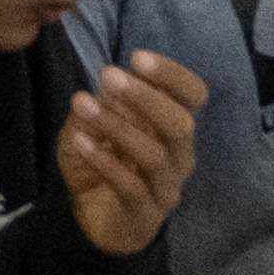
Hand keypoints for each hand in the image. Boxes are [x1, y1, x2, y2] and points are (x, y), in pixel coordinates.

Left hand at [53, 48, 204, 256]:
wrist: (94, 217)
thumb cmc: (101, 161)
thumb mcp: (90, 125)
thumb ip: (97, 104)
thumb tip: (101, 87)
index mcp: (172, 126)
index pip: (192, 96)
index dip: (173, 76)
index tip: (138, 57)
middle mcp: (178, 156)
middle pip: (180, 125)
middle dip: (145, 97)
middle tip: (108, 76)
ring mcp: (166, 188)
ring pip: (154, 155)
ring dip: (117, 126)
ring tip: (81, 104)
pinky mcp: (146, 215)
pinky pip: (132, 187)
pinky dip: (105, 162)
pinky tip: (81, 143)